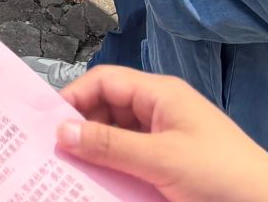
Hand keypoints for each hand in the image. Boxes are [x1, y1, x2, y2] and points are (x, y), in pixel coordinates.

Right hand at [56, 66, 267, 201]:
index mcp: (161, 94)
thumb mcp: (160, 160)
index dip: (74, 99)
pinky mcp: (174, 168)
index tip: (47, 129)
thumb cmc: (219, 177)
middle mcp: (162, 111)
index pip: (104, 81)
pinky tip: (99, 186)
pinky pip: (134, 162)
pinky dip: (116, 172)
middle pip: (108, 109)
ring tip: (69, 174)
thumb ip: (109, 146)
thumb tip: (59, 130)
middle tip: (52, 156)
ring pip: (119, 138)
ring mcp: (169, 140)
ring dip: (97, 154)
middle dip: (81, 129)